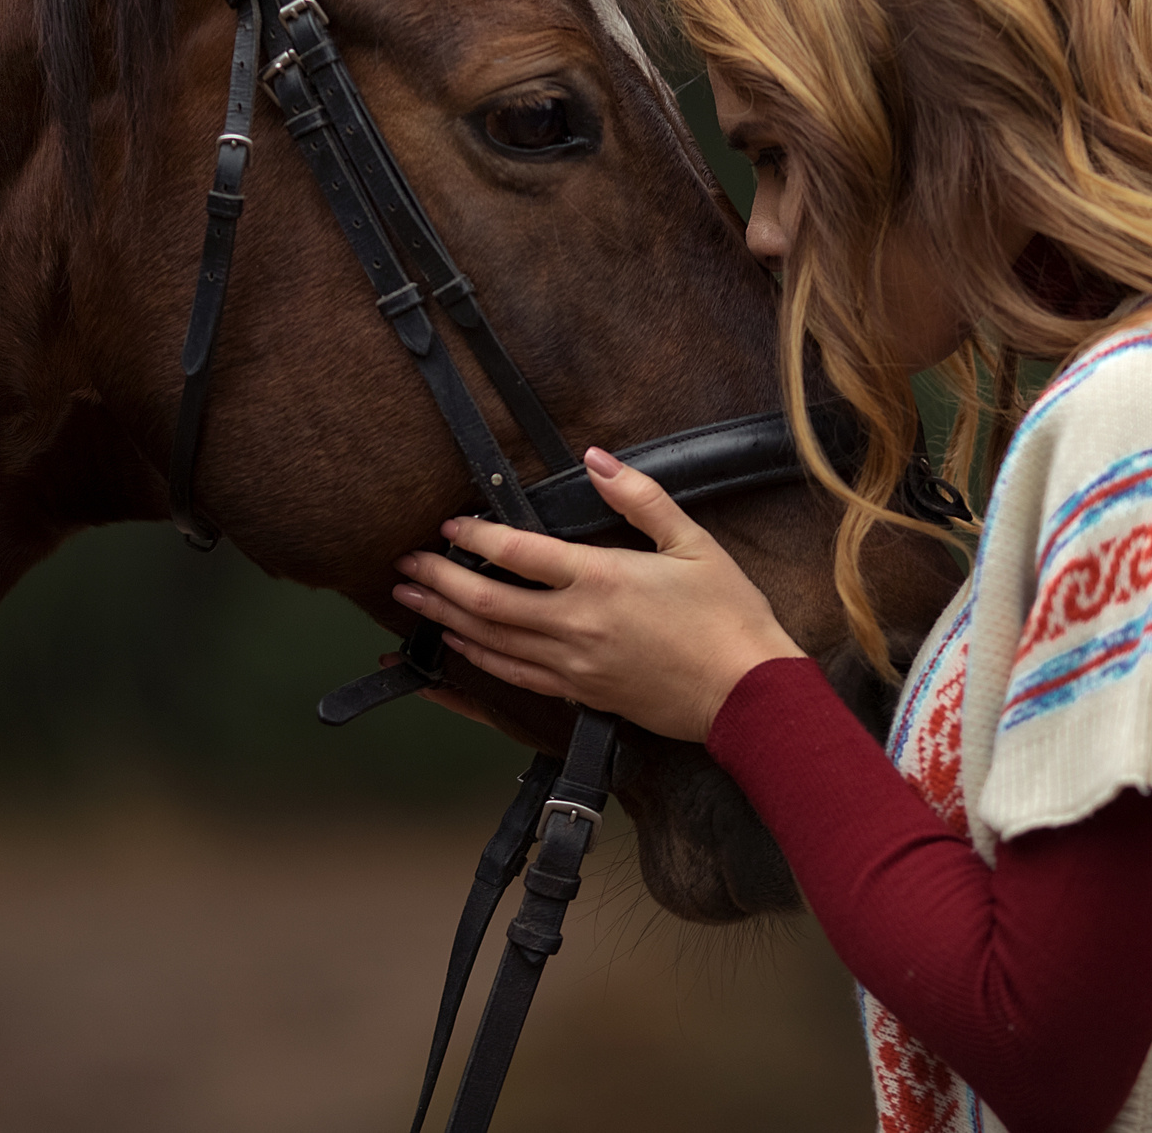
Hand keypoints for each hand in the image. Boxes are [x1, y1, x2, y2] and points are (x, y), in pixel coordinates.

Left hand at [390, 447, 804, 741]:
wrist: (747, 693)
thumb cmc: (727, 614)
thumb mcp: (692, 541)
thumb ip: (639, 496)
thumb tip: (597, 457)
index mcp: (602, 579)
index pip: (519, 552)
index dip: (476, 535)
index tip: (450, 524)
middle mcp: (577, 624)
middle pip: (488, 601)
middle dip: (440, 580)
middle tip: (405, 564)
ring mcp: (574, 664)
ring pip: (492, 641)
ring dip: (447, 618)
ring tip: (413, 599)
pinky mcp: (581, 693)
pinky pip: (515, 677)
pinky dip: (478, 659)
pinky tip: (458, 646)